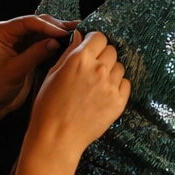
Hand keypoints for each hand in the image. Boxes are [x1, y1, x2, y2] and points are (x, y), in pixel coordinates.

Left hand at [0, 15, 77, 115]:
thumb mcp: (15, 71)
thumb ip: (35, 54)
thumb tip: (56, 41)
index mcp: (2, 32)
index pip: (28, 22)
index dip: (47, 26)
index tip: (63, 33)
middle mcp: (11, 32)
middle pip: (38, 23)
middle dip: (56, 26)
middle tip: (75, 31)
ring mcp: (21, 41)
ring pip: (43, 31)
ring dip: (58, 32)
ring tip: (77, 32)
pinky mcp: (29, 50)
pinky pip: (45, 41)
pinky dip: (56, 42)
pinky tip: (70, 41)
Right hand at [30, 31, 130, 156]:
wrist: (57, 138)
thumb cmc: (49, 107)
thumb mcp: (53, 74)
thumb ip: (69, 53)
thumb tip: (80, 37)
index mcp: (80, 59)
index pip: (99, 37)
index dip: (94, 42)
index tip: (90, 48)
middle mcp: (99, 69)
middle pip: (111, 50)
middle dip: (102, 56)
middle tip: (91, 69)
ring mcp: (111, 86)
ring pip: (119, 66)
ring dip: (110, 71)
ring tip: (96, 84)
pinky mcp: (119, 101)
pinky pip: (125, 83)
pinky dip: (117, 86)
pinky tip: (104, 94)